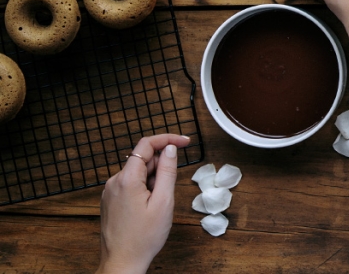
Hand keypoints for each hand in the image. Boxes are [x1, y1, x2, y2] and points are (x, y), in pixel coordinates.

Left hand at [96, 134, 190, 273]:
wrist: (122, 263)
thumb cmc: (143, 238)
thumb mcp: (164, 202)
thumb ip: (168, 171)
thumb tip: (170, 149)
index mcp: (127, 179)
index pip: (146, 145)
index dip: (167, 139)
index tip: (185, 142)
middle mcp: (114, 181)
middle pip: (143, 159)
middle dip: (161, 167)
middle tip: (170, 191)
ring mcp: (110, 191)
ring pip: (139, 172)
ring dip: (154, 180)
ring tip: (158, 205)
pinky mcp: (111, 200)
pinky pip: (132, 184)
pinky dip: (145, 188)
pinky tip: (150, 207)